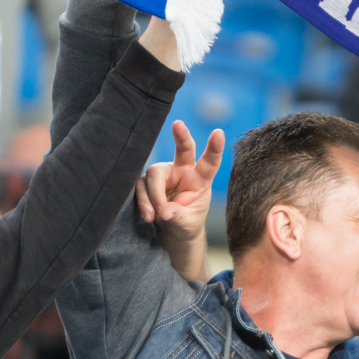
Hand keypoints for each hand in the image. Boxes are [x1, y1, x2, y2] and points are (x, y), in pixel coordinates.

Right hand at [137, 121, 223, 238]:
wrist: (173, 233)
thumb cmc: (186, 224)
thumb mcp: (187, 224)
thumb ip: (178, 216)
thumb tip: (164, 212)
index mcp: (200, 179)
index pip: (209, 162)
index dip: (214, 148)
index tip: (219, 133)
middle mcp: (182, 171)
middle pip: (183, 149)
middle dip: (181, 136)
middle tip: (178, 124)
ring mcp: (164, 174)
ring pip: (153, 173)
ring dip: (153, 196)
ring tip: (156, 216)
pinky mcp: (147, 182)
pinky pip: (140, 186)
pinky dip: (143, 202)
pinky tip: (149, 217)